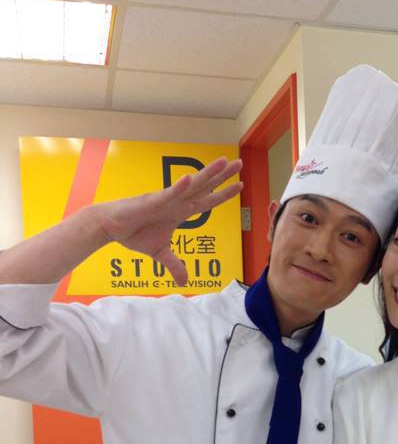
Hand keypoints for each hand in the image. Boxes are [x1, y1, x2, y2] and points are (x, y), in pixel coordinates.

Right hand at [93, 157, 242, 284]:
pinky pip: (168, 194)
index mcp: (181, 212)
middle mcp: (177, 202)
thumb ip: (174, 265)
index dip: (224, 194)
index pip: (207, 201)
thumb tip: (184, 282)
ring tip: (223, 162)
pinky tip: (189, 179)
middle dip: (223, 177)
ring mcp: (166, 200)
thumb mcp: (160, 253)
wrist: (111, 228)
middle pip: (205, 188)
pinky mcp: (152, 201)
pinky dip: (179, 187)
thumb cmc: (134, 234)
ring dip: (207, 174)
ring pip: (191, 185)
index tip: (240, 186)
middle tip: (239, 164)